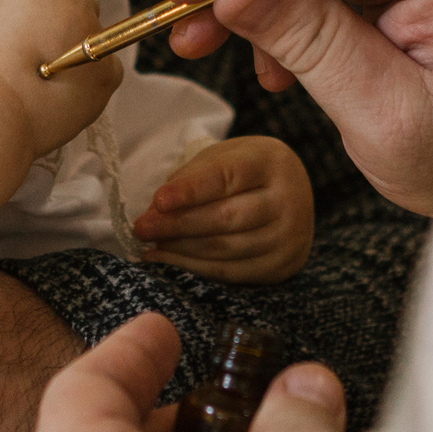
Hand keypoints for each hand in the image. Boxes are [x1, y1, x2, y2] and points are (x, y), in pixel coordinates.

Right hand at [0, 0, 122, 155]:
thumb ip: (22, 10)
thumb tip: (34, 20)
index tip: (52, 4)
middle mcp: (78, 6)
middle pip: (86, 4)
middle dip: (70, 19)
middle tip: (44, 47)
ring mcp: (98, 41)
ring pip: (98, 37)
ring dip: (82, 48)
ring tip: (54, 77)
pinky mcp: (109, 76)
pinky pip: (109, 67)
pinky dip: (94, 76)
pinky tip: (69, 91)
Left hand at [132, 136, 312, 282]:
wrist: (290, 194)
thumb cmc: (244, 173)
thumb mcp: (221, 159)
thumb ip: (190, 180)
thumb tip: (156, 212)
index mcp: (271, 162)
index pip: (228, 177)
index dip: (191, 190)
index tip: (158, 200)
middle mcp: (290, 199)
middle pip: (227, 217)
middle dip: (178, 225)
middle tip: (142, 227)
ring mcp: (290, 236)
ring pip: (226, 249)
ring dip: (181, 250)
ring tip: (151, 244)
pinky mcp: (282, 265)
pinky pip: (231, 272)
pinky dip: (195, 269)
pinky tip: (169, 260)